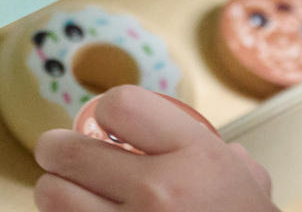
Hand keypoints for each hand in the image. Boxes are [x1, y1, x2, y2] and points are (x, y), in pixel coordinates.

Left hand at [34, 86, 276, 210]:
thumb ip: (228, 159)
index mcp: (195, 154)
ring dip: (52, 191)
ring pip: (56, 198)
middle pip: (75, 153)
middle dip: (56, 149)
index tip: (105, 121)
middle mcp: (160, 191)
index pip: (123, 104)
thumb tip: (220, 152)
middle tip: (53, 150)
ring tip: (57, 189)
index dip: (107, 109)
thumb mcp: (249, 183)